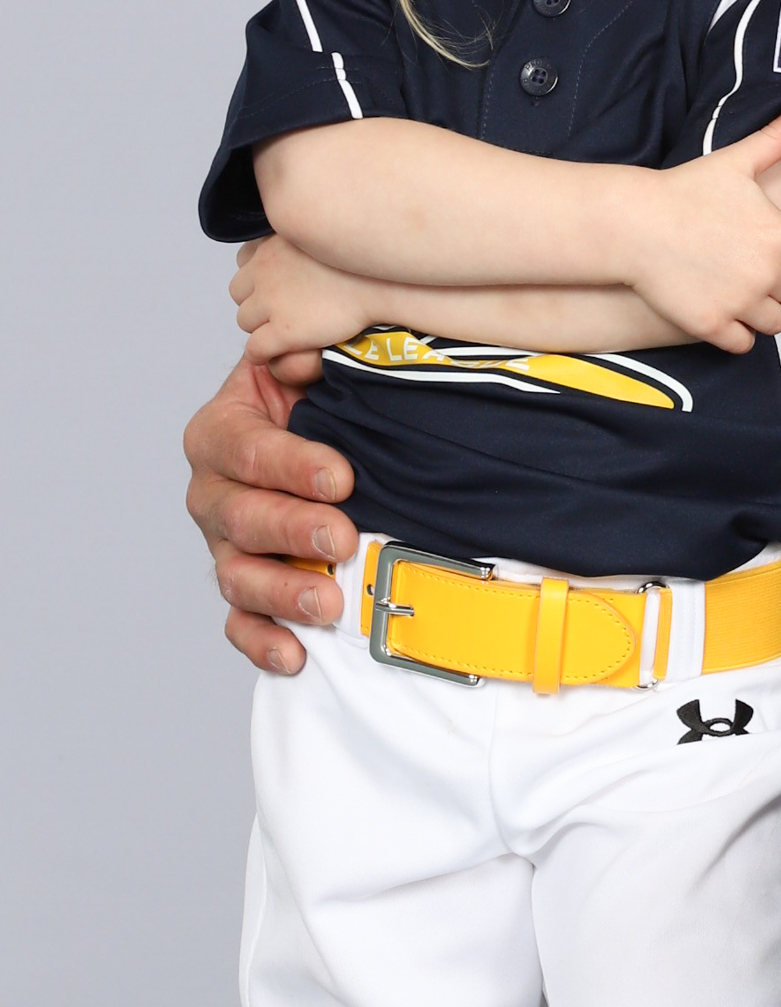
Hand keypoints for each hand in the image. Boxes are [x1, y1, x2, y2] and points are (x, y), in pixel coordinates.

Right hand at [183, 357, 358, 674]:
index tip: (343, 477)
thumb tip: (305, 359)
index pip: (248, 450)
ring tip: (326, 603)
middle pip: (240, 518)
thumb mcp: (314, 359)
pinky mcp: (242, 588)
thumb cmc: (319, 393)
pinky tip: (295, 656)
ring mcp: (224, 545)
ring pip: (237, 576)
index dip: (294, 465)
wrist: (323, 428)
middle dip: (293, 531)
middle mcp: (212, 491)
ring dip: (281, 593)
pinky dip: (263, 642)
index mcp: (221, 430)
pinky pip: (240, 623)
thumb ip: (309, 351)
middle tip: (342, 539)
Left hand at [231, 235, 379, 363]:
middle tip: (281, 307)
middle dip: (255, 300)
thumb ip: (301, 235)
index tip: (277, 281)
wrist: (383, 283)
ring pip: (244, 321)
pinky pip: (255, 349)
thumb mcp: (323, 231)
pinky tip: (278, 351)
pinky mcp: (282, 331)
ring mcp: (271, 301)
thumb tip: (298, 238)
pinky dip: (262, 353)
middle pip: (238, 291)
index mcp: (273, 244)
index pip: (244, 260)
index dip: (259, 274)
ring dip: (260, 325)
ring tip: (284, 328)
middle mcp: (265, 270)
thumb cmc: (362, 258)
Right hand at [624, 110, 780, 353]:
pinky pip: (743, 344)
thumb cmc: (684, 190)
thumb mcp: (735, 161)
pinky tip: (728, 320)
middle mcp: (767, 273)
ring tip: (747, 299)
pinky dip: (740, 336)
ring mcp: (740, 302)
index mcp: (779, 236)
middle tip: (762, 276)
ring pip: (775, 324)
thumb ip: (774, 141)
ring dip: (766, 314)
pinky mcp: (712, 325)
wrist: (635, 223)